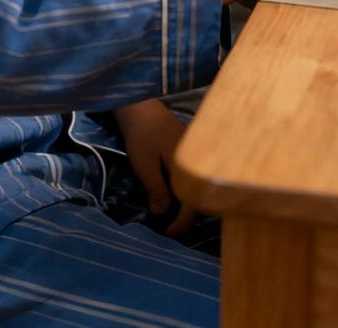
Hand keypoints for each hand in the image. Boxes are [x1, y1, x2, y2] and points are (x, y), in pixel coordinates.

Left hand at [114, 99, 195, 235]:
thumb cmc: (141, 133)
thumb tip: (162, 214)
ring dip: (184, 203)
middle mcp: (195, 159)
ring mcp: (191, 152)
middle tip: (168, 228)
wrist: (139, 104)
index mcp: (187, 164)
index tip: (167, 234)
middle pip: (197, 195)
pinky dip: (181, 189)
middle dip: (185, 216)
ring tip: (169, 216)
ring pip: (194, 185)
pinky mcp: (185, 148)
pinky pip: (188, 175)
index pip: (193, 203)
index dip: (181, 224)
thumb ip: (156, 190)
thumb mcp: (144, 165)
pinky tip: (170, 195)